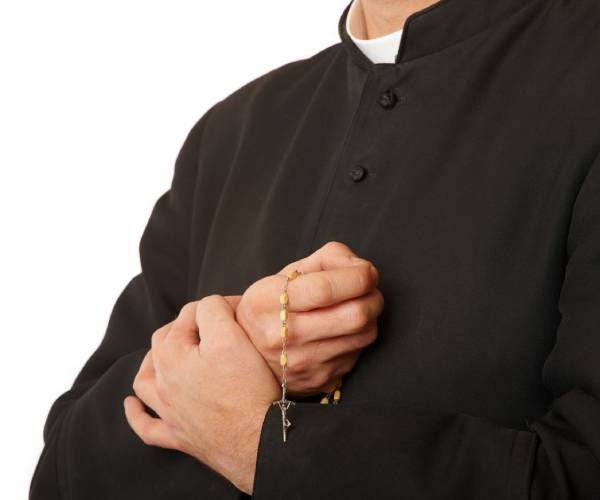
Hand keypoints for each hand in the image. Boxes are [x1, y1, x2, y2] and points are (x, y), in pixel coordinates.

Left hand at [124, 295, 278, 493]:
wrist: (258, 442)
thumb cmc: (246, 391)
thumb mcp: (232, 337)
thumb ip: (214, 310)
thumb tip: (213, 305)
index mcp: (170, 354)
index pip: (192, 312)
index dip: (219, 306)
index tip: (241, 311)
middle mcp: (161, 382)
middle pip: (165, 340)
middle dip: (188, 326)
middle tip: (218, 324)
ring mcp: (168, 411)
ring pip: (146, 380)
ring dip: (152, 362)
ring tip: (165, 353)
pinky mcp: (178, 436)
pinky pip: (147, 426)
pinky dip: (137, 414)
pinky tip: (132, 405)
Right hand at [235, 241, 383, 396]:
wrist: (249, 352)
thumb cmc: (273, 304)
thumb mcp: (287, 273)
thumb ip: (327, 258)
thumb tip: (361, 268)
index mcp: (268, 302)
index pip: (325, 289)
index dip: (357, 277)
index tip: (366, 271)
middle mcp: (284, 337)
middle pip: (354, 316)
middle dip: (373, 296)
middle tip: (368, 288)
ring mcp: (304, 363)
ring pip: (364, 335)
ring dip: (371, 315)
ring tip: (356, 306)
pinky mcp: (320, 380)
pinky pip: (358, 353)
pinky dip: (359, 336)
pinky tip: (344, 330)